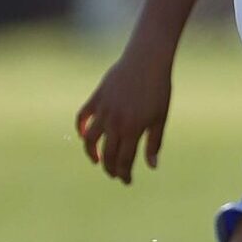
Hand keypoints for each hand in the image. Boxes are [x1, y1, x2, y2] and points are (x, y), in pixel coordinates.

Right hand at [75, 47, 173, 184]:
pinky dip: (80, 128)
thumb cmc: (159, 90)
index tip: (127, 181)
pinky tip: (84, 136)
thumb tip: (151, 167)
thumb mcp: (160, 118)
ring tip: (97, 160)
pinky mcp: (96, 98)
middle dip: (110, 168)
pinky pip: (82, 117)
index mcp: (133, 129)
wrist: (147, 61)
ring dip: (91, 153)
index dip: (124, 174)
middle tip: (114, 174)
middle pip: (107, 153)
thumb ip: (154, 143)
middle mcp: (115, 122)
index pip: (124, 160)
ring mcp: (103, 110)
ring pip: (89, 139)